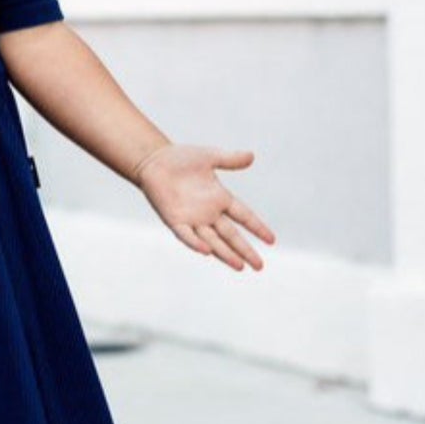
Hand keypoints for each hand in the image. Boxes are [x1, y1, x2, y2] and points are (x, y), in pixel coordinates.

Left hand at [132, 144, 274, 270]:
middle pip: (231, 235)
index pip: (244, 216)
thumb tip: (251, 156)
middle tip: (259, 266)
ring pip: (213, 241)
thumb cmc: (180, 159)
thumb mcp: (209, 157)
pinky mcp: (175, 220)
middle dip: (245, 250)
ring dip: (225, 254)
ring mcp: (192, 218)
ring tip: (240, 266)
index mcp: (220, 198)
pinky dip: (196, 243)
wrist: (153, 161)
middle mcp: (209, 212)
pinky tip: (207, 252)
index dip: (257, 227)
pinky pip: (187, 235)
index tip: (271, 241)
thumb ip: (230, 159)